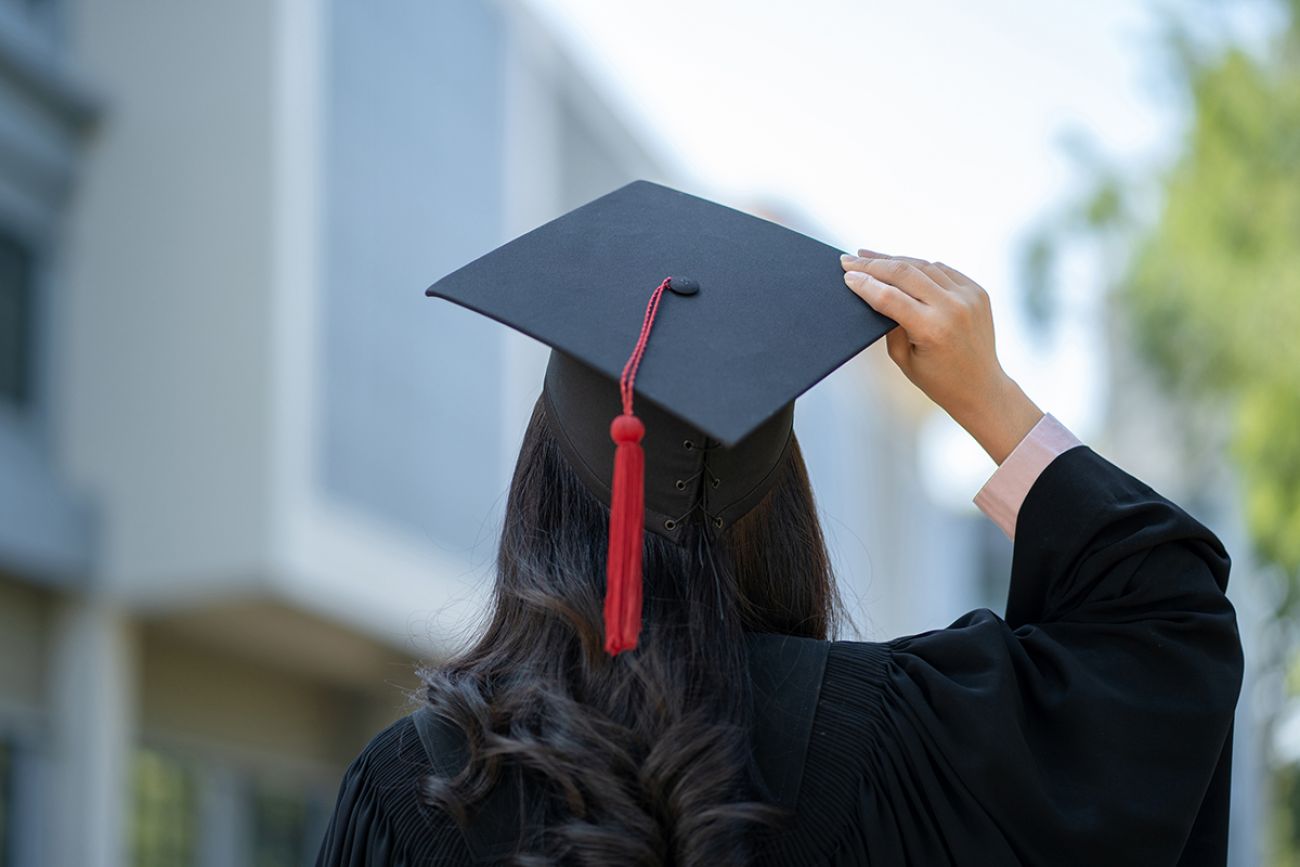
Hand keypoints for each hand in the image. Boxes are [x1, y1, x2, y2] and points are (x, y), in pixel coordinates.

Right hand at [840, 249, 1042, 463]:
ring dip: (895, 260)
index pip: (889, 297)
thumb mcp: (904, 358)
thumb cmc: (940, 380)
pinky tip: (903, 265)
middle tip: (851, 260)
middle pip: (905, 272)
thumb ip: (889, 325)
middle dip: (873, 264)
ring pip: (924, 265)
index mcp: (932, 329)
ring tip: (872, 258)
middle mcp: (953, 308)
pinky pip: (943, 270)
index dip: (865, 284)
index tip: (847, 276)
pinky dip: (920, 266)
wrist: (981, 386)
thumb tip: (875, 293)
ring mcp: (969, 296)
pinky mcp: (977, 291)